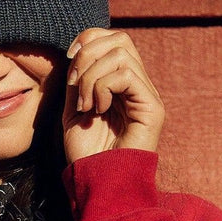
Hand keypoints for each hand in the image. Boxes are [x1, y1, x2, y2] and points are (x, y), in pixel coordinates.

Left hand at [62, 28, 163, 163]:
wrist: (97, 182)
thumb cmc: (86, 153)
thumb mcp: (74, 108)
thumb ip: (78, 79)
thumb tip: (77, 50)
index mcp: (120, 83)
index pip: (112, 38)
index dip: (89, 38)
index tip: (69, 58)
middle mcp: (137, 85)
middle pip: (120, 38)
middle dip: (88, 54)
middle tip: (76, 84)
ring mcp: (147, 95)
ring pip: (122, 53)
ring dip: (92, 76)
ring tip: (86, 104)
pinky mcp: (153, 107)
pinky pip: (126, 74)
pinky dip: (103, 86)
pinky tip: (98, 109)